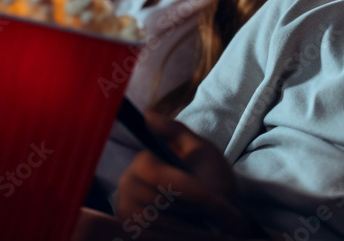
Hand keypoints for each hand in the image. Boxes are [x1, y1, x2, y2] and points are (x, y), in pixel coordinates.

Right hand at [115, 114, 256, 238]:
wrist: (216, 207)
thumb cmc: (209, 175)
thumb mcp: (201, 149)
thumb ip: (175, 131)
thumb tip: (147, 115)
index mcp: (144, 161)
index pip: (155, 174)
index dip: (186, 189)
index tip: (213, 199)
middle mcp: (128, 185)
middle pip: (154, 201)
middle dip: (188, 209)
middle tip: (213, 212)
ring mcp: (127, 210)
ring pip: (154, 223)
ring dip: (185, 226)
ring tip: (204, 222)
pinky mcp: (132, 231)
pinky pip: (149, 236)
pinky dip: (174, 236)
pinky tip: (190, 232)